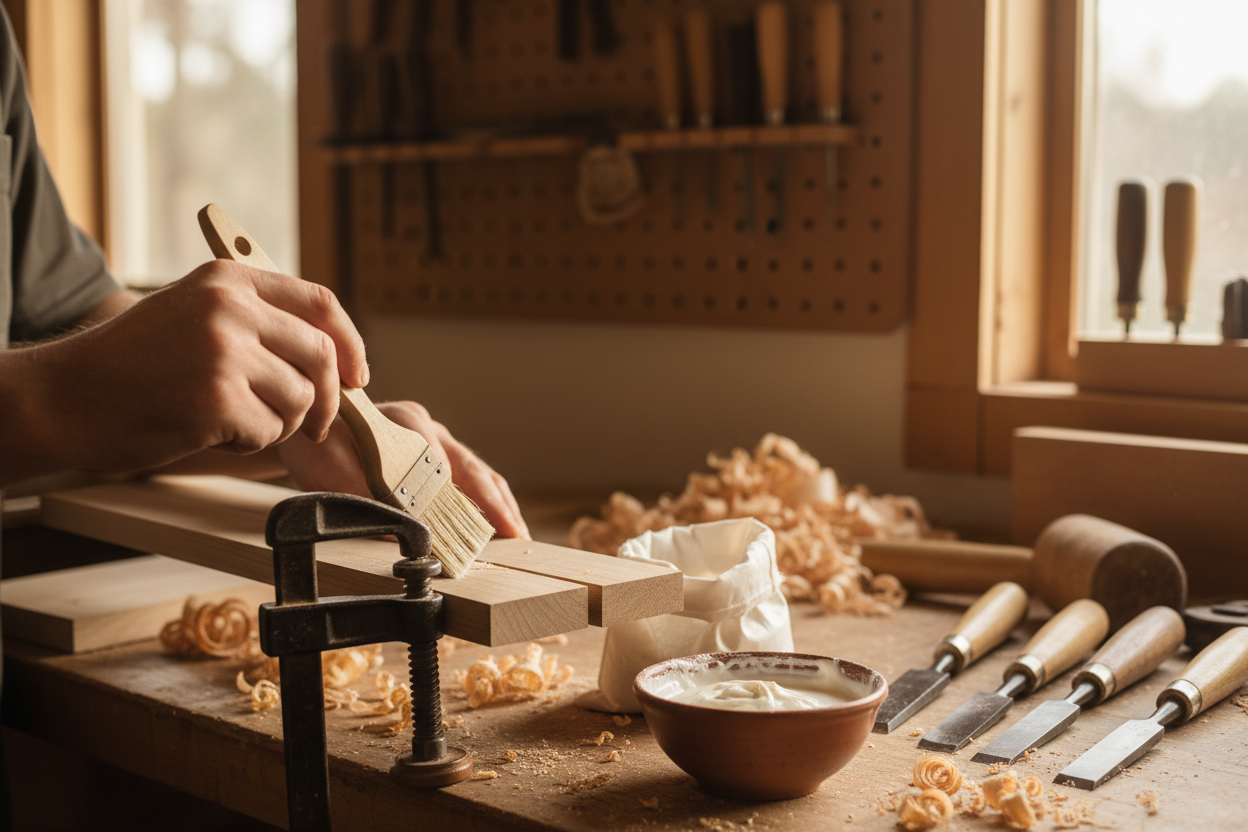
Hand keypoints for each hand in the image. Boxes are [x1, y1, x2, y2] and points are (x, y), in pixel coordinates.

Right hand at [38, 260, 367, 473]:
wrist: (65, 397)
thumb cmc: (130, 365)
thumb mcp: (193, 313)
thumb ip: (257, 320)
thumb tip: (331, 354)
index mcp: (229, 280)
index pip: (321, 303)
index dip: (349, 343)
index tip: (357, 375)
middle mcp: (230, 307)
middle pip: (321, 356)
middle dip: (329, 399)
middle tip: (316, 426)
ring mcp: (225, 351)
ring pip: (300, 399)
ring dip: (279, 423)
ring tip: (234, 420)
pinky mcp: (218, 399)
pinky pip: (269, 432)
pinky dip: (249, 443)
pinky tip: (210, 432)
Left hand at [278, 400, 529, 539]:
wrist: (309, 425)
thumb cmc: (316, 444)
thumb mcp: (326, 466)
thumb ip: (359, 491)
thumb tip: (399, 524)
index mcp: (405, 422)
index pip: (438, 465)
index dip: (449, 500)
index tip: (459, 531)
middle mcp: (428, 428)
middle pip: (471, 467)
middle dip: (494, 503)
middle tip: (513, 534)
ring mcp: (436, 439)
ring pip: (477, 472)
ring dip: (498, 504)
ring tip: (515, 534)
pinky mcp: (436, 454)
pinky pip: (469, 477)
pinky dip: (488, 501)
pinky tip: (497, 523)